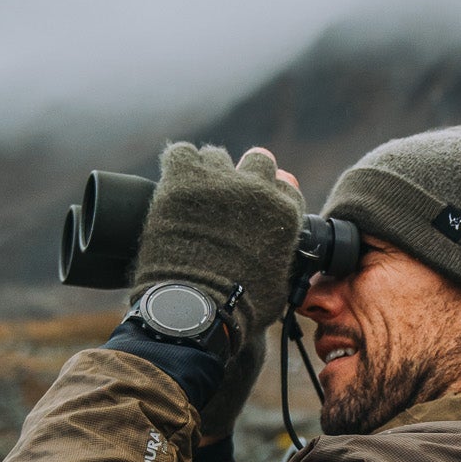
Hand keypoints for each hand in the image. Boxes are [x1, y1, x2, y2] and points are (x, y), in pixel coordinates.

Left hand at [131, 143, 303, 352]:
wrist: (196, 309)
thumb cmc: (239, 308)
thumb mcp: (278, 284)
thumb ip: (281, 256)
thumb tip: (279, 250)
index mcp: (284, 214)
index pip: (285, 186)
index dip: (269, 197)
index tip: (257, 208)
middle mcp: (256, 190)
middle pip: (258, 160)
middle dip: (246, 175)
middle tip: (230, 195)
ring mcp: (219, 181)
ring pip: (216, 156)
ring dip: (209, 173)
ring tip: (197, 196)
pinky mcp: (182, 180)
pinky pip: (181, 153)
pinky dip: (178, 165)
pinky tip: (175, 183)